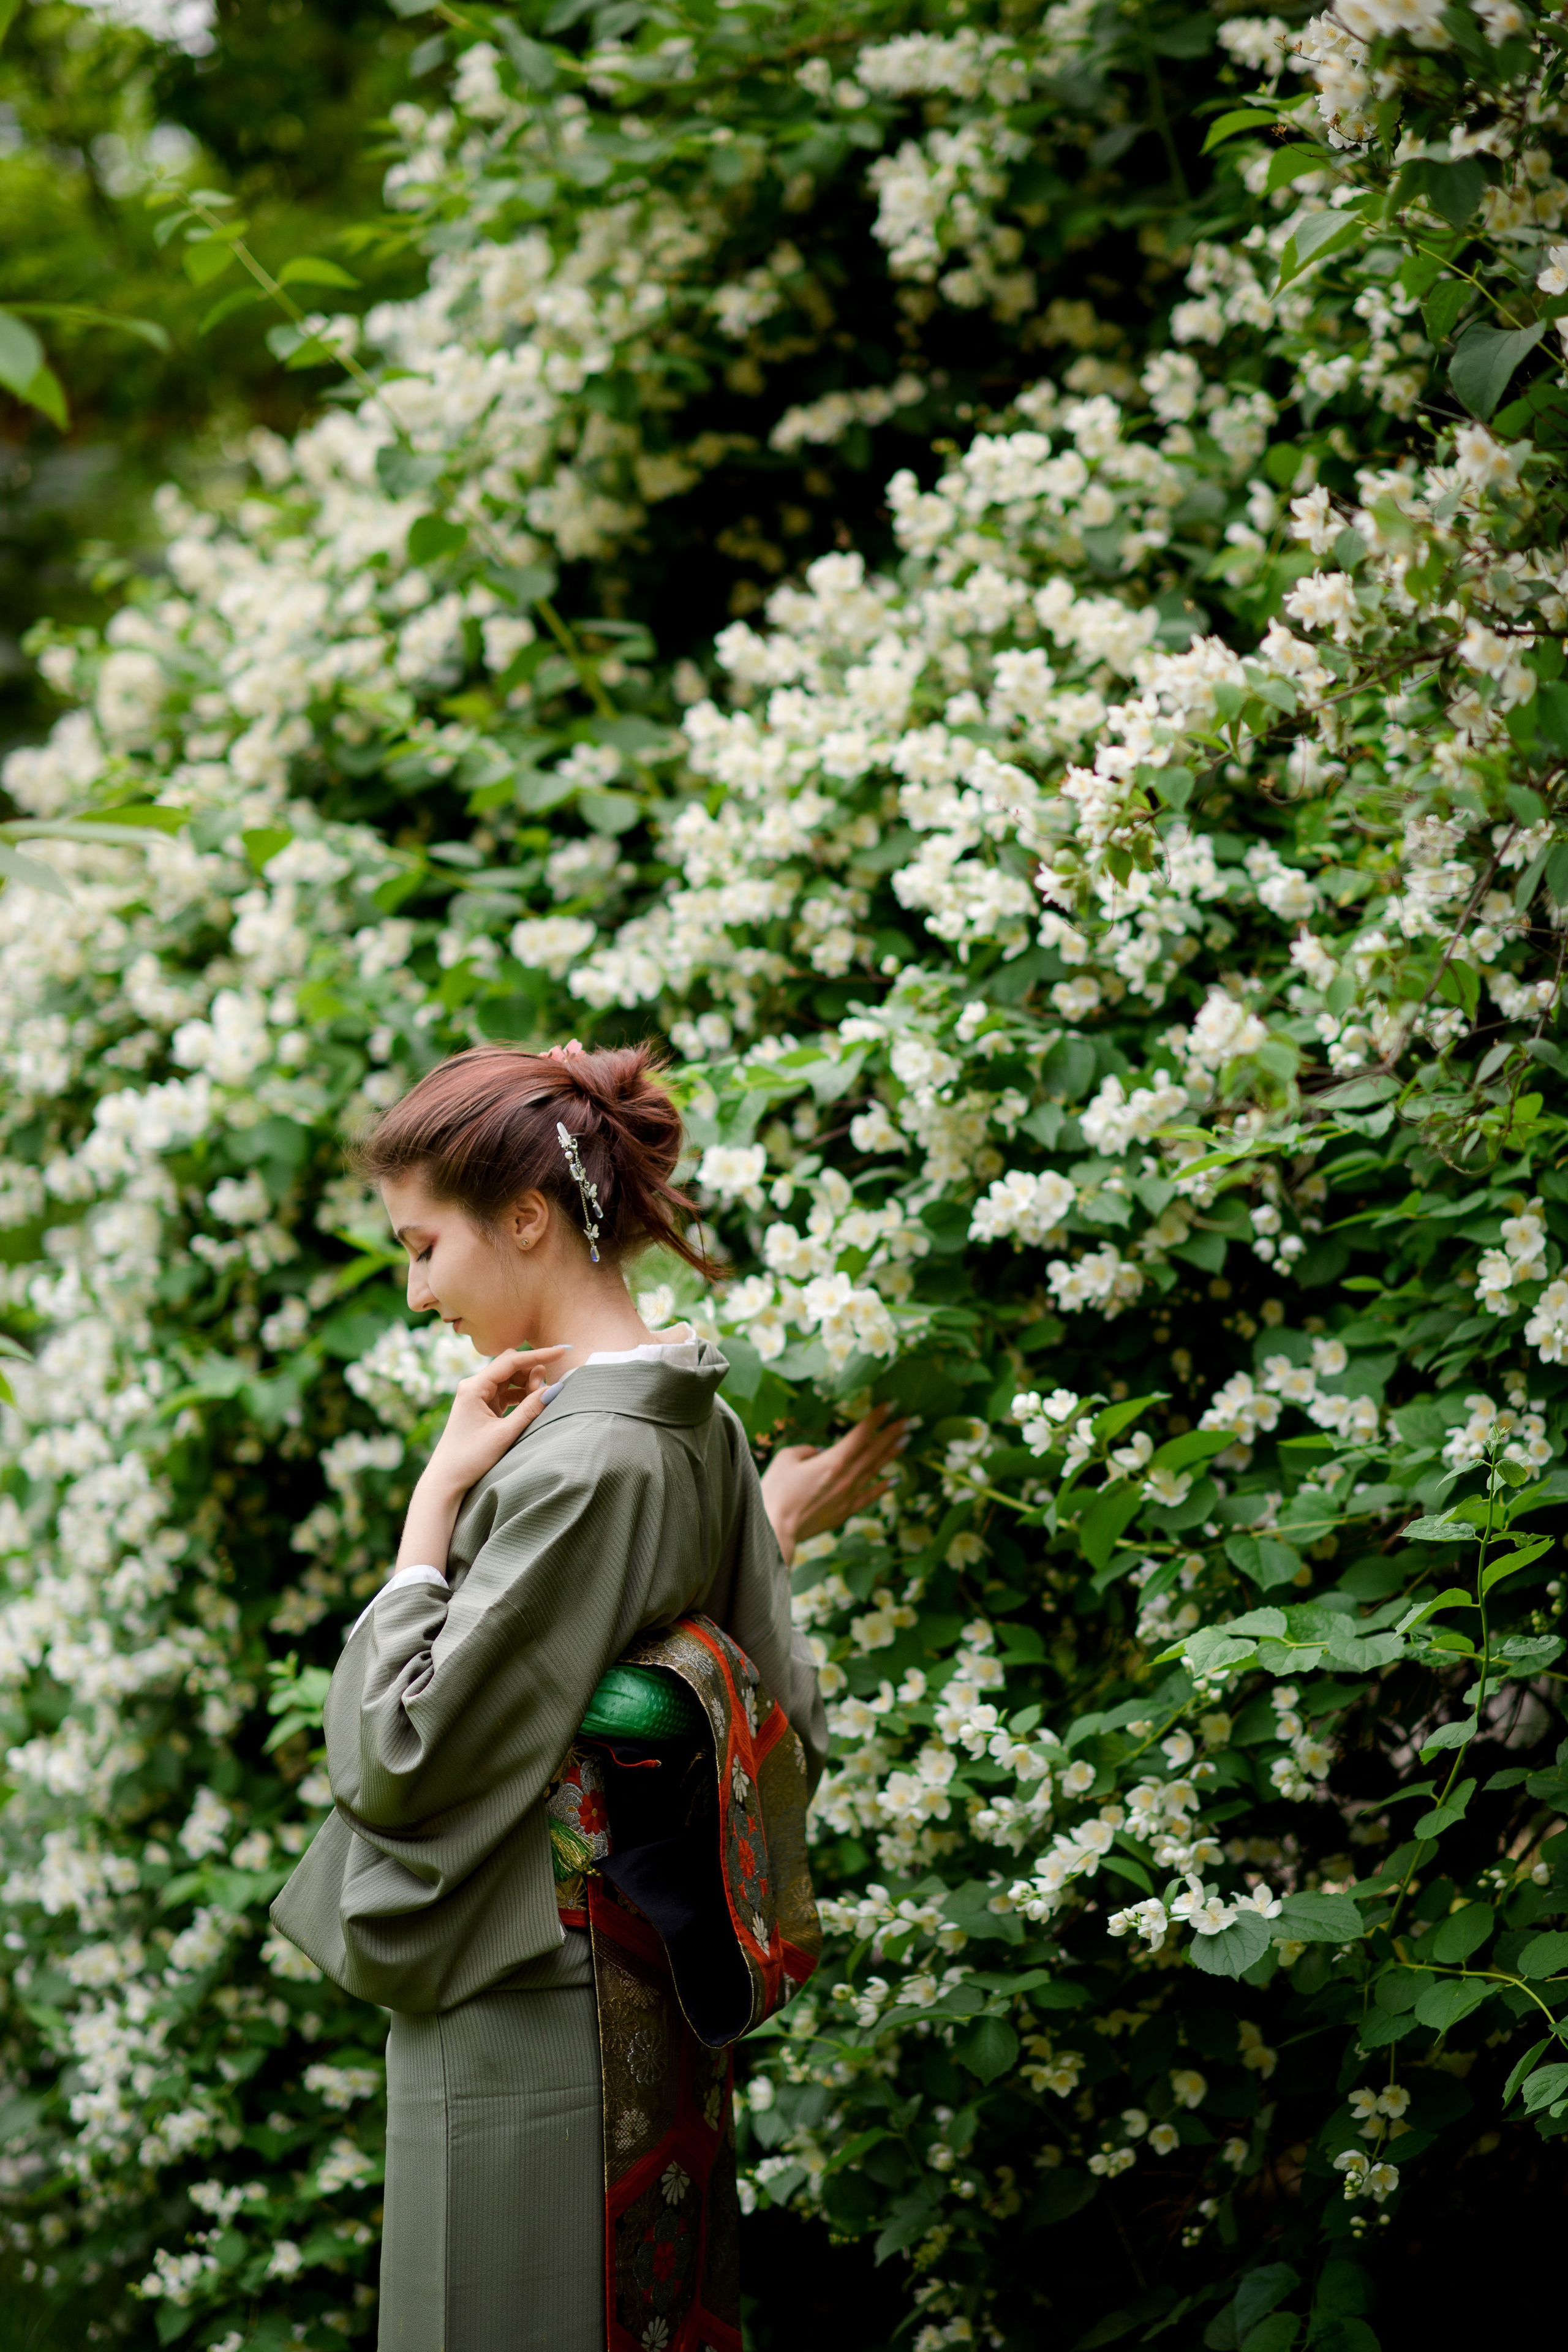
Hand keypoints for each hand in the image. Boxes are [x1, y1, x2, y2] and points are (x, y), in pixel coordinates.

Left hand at [424, 1345, 571, 1495]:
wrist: (446, 1479)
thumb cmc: (470, 1458)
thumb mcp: (504, 1434)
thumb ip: (530, 1409)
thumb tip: (555, 1388)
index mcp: (474, 1387)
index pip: (511, 1360)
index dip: (539, 1355)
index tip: (562, 1351)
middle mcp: (474, 1386)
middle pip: (510, 1366)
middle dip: (532, 1372)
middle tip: (545, 1393)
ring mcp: (477, 1396)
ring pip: (510, 1378)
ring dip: (528, 1385)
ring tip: (538, 1402)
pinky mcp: (482, 1406)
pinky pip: (506, 1392)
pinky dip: (521, 1396)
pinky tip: (531, 1405)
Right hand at [760, 1404, 910, 1564]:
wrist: (776, 1529)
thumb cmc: (776, 1491)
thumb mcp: (786, 1459)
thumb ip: (807, 1450)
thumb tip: (821, 1453)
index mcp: (833, 1460)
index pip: (860, 1434)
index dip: (877, 1418)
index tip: (891, 1405)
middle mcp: (846, 1477)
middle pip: (874, 1450)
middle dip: (893, 1432)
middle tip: (912, 1419)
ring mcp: (848, 1495)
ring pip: (875, 1470)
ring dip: (892, 1453)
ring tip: (907, 1439)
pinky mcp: (845, 1511)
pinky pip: (870, 1496)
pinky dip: (883, 1487)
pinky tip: (896, 1479)